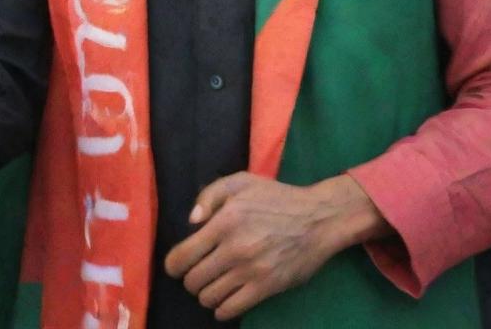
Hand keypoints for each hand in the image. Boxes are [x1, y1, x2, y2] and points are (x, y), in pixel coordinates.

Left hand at [164, 172, 388, 320]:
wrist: (317, 219)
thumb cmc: (276, 198)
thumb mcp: (241, 181)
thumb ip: (209, 195)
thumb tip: (191, 222)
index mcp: (224, 221)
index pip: (183, 255)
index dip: (173, 265)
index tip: (176, 267)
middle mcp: (234, 248)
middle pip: (194, 280)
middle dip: (190, 279)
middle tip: (199, 273)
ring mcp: (250, 270)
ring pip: (209, 297)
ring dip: (206, 294)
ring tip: (213, 285)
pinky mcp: (266, 287)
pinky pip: (231, 309)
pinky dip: (222, 309)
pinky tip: (224, 301)